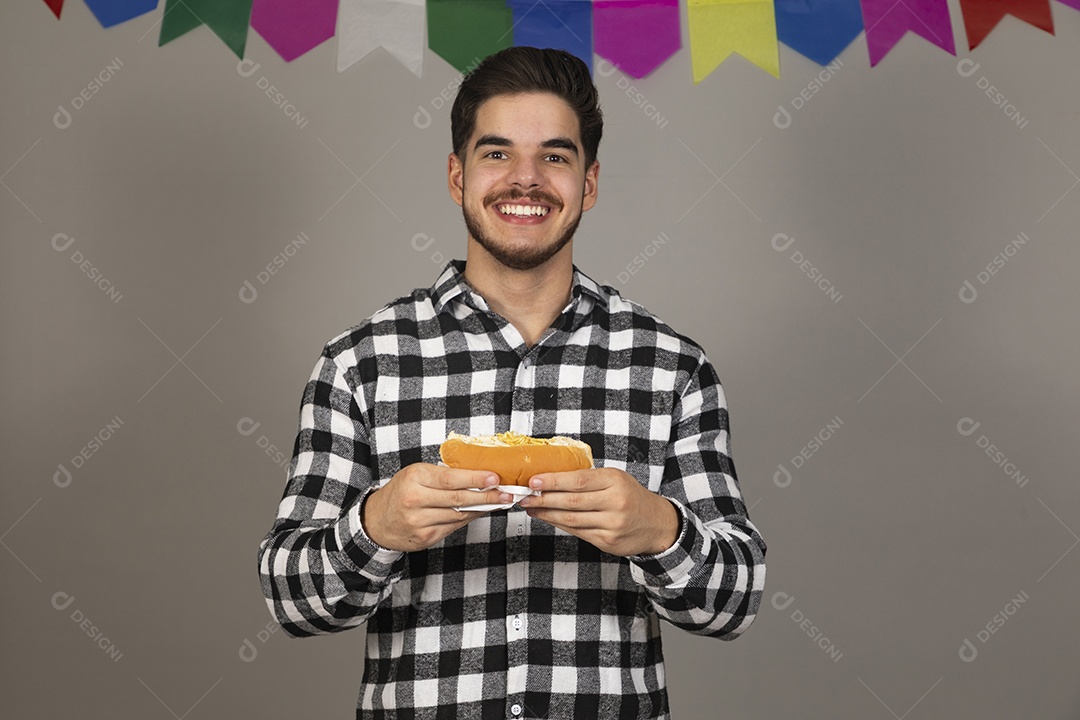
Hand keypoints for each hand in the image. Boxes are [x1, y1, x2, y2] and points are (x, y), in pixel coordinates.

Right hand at [362, 463, 503, 551]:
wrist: (376, 521)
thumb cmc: (400, 492)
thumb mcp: (416, 474)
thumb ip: (442, 475)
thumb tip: (477, 476)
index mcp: (414, 478)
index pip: (451, 478)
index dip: (476, 479)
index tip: (495, 478)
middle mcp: (415, 500)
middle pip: (459, 498)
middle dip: (487, 496)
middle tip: (506, 494)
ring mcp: (419, 521)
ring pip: (459, 515)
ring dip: (482, 508)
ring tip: (499, 502)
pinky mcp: (425, 537)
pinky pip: (454, 527)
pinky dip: (469, 519)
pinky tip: (480, 512)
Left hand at [518, 468, 678, 556]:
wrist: (657, 524)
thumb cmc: (630, 496)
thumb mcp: (615, 479)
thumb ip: (589, 479)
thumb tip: (552, 479)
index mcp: (615, 481)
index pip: (579, 480)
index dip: (554, 481)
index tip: (534, 481)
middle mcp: (615, 502)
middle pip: (572, 502)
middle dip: (544, 499)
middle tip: (524, 496)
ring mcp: (612, 524)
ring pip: (571, 520)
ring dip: (547, 514)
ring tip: (532, 508)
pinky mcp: (608, 542)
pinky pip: (578, 532)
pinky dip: (560, 524)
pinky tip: (549, 518)